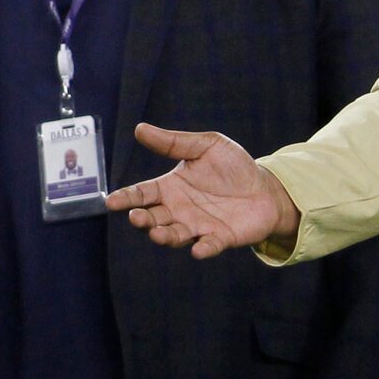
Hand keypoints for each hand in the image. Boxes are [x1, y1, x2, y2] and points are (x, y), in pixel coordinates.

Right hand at [106, 125, 300, 257]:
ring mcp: (197, 226)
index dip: (126, 198)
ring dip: (164, 236)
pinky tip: (198, 249)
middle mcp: (178, 210)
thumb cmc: (232, 167)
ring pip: (174, 235)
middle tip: (136, 217)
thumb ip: (173, 142)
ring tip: (158, 233)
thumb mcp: (206, 146)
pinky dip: (203, 249)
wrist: (265, 187)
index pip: (141, 194)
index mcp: (170, 187)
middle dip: (142, 219)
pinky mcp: (220, 238)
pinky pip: (208, 246)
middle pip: (152, 218)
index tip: (113, 202)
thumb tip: (140, 129)